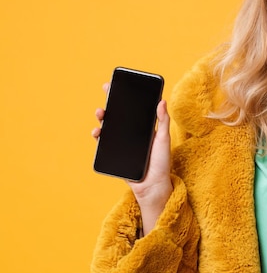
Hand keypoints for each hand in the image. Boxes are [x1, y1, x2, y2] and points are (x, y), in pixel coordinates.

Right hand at [92, 83, 172, 234]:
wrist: (152, 186)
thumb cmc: (161, 163)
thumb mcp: (164, 140)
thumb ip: (163, 122)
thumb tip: (162, 101)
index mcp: (144, 128)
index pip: (133, 109)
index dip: (124, 97)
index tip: (116, 86)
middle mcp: (132, 134)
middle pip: (118, 116)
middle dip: (110, 105)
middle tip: (106, 95)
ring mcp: (122, 144)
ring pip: (109, 128)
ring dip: (102, 119)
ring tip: (100, 114)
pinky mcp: (115, 154)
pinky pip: (104, 143)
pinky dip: (98, 136)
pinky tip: (97, 132)